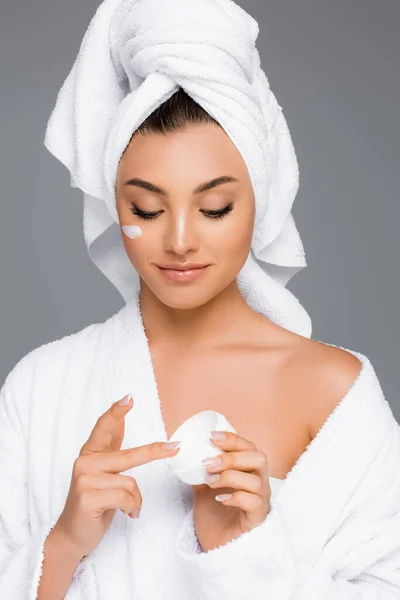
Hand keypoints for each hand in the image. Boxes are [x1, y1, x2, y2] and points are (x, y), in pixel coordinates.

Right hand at [54, 395, 180, 558]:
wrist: (73, 534)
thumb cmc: (93, 502)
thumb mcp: (102, 473)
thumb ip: (110, 450)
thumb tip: (120, 422)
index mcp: (90, 453)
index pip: (104, 427)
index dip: (116, 412)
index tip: (129, 397)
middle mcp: (85, 462)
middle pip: (129, 455)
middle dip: (154, 452)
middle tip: (175, 447)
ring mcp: (85, 480)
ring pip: (130, 483)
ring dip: (136, 499)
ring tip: (129, 508)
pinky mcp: (88, 498)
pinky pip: (126, 498)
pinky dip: (132, 508)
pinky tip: (126, 514)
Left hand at [191, 431, 271, 551]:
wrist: (216, 548)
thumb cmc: (215, 516)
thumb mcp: (204, 487)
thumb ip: (201, 470)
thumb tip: (186, 453)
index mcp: (249, 472)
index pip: (249, 447)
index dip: (233, 439)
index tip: (211, 437)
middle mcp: (260, 484)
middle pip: (259, 459)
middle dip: (232, 457)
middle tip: (208, 462)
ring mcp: (261, 502)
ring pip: (256, 481)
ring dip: (230, 477)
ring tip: (209, 481)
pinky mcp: (257, 520)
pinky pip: (254, 503)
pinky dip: (236, 497)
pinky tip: (219, 499)